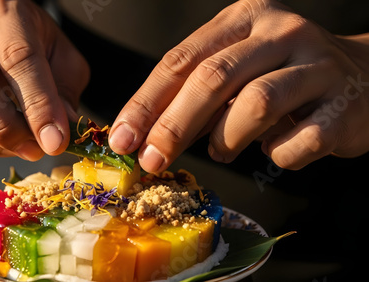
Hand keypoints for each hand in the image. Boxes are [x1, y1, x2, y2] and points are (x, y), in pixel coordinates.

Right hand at [0, 0, 88, 161]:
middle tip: (34, 150)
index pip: (17, 58)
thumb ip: (64, 92)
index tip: (55, 142)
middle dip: (4, 127)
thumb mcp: (62, 57)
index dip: (38, 105)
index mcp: (3, 13)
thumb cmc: (34, 45)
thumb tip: (58, 136)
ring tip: (16, 148)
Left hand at [109, 0, 368, 171]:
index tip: (123, 138)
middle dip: (174, 126)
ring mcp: (317, 65)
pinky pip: (299, 141)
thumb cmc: (284, 75)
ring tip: (221, 152)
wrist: (365, 77)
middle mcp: (281, 32)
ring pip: (255, 105)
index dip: (146, 103)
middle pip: (213, 78)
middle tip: (152, 160)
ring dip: (227, 139)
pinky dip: (277, 154)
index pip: (181, 59)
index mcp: (245, 18)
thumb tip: (145, 134)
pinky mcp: (344, 104)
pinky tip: (274, 149)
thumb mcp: (237, 69)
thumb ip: (195, 93)